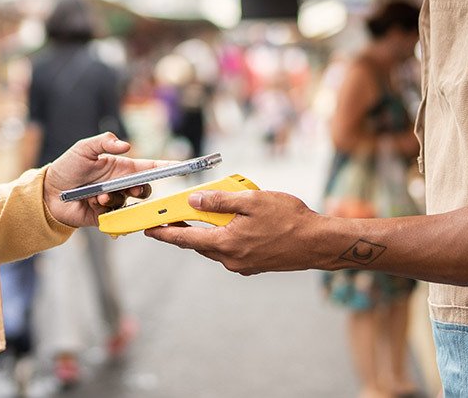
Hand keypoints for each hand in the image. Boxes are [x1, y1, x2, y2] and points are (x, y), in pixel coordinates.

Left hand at [42, 133, 167, 227]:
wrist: (49, 193)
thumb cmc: (68, 168)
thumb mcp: (84, 149)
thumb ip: (104, 143)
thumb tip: (126, 145)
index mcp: (122, 168)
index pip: (151, 167)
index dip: (168, 167)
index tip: (183, 167)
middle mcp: (122, 185)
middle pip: (146, 189)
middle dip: (142, 189)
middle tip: (134, 187)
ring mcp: (115, 201)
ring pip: (130, 204)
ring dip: (116, 199)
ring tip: (98, 195)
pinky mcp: (106, 217)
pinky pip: (116, 215)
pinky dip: (105, 208)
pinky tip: (92, 203)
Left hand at [144, 188, 321, 274]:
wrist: (318, 243)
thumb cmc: (289, 218)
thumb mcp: (252, 201)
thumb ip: (219, 201)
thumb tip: (193, 201)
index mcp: (226, 244)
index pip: (186, 239)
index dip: (165, 233)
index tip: (149, 229)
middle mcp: (231, 259)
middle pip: (198, 244)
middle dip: (184, 231)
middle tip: (173, 216)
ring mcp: (243, 265)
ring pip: (214, 248)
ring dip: (206, 233)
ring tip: (203, 215)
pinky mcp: (254, 265)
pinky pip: (230, 251)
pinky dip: (223, 238)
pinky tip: (230, 224)